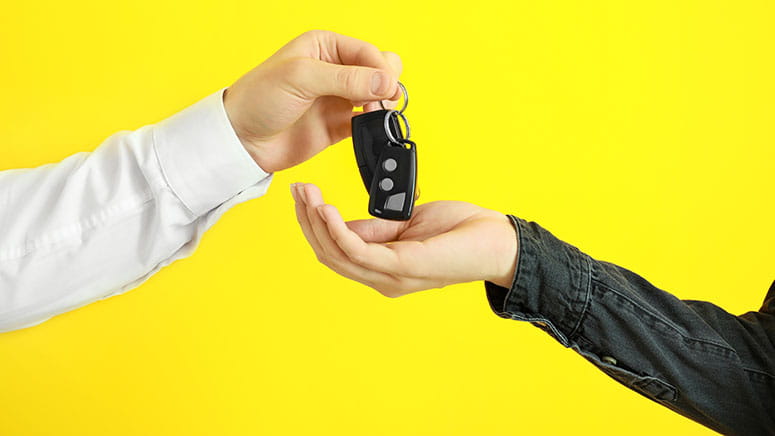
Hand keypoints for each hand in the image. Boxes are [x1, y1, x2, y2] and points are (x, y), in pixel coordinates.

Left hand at [223, 30, 401, 172]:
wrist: (242, 140)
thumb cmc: (259, 98)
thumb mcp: (301, 78)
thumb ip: (346, 79)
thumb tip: (386, 82)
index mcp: (325, 47)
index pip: (368, 52)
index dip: (381, 69)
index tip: (386, 87)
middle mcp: (335, 71)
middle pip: (378, 72)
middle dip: (386, 85)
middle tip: (380, 101)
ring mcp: (338, 99)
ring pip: (377, 98)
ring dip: (382, 106)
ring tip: (374, 115)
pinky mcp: (338, 125)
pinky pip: (367, 124)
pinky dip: (374, 126)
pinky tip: (370, 129)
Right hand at [291, 183, 518, 296]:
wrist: (497, 240)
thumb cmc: (461, 231)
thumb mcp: (407, 222)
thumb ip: (375, 228)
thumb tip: (343, 224)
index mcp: (383, 269)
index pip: (334, 252)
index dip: (314, 223)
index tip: (304, 193)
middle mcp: (383, 279)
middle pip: (328, 255)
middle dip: (307, 221)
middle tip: (298, 190)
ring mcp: (392, 276)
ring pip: (336, 255)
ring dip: (316, 222)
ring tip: (308, 195)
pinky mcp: (403, 267)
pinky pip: (357, 250)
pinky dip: (337, 229)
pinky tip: (327, 209)